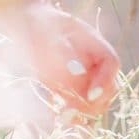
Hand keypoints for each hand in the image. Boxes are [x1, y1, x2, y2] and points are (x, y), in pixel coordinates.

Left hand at [0, 0, 120, 116]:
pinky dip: (70, 114)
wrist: (27, 26)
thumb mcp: (49, 33)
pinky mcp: (70, 90)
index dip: (104, 81)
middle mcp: (95, 65)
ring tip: (62, 114)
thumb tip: (77, 73)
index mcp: (96, 44)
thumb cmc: (40, 23)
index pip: (111, 64)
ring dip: (82, 112)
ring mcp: (85, 79)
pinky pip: (77, 108)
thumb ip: (64, 52)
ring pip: (95, 104)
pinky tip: (56, 114)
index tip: (90, 94)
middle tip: (71, 108)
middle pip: (108, 89)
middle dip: (93, 102)